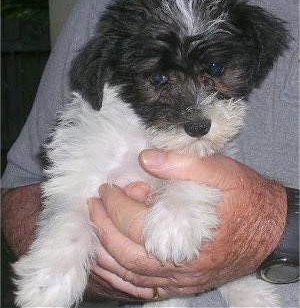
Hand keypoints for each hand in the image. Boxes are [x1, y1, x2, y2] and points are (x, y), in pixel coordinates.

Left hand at [88, 150, 286, 299]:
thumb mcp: (220, 171)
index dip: (115, 204)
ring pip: (131, 277)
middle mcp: (181, 265)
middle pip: (126, 254)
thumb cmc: (245, 197)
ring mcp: (183, 280)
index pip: (135, 224)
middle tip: (92, 206)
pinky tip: (111, 265)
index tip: (106, 188)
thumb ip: (181, 164)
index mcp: (187, 235)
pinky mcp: (185, 284)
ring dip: (105, 255)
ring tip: (93, 231)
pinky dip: (121, 278)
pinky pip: (145, 290)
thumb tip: (145, 159)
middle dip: (101, 228)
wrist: (271, 229)